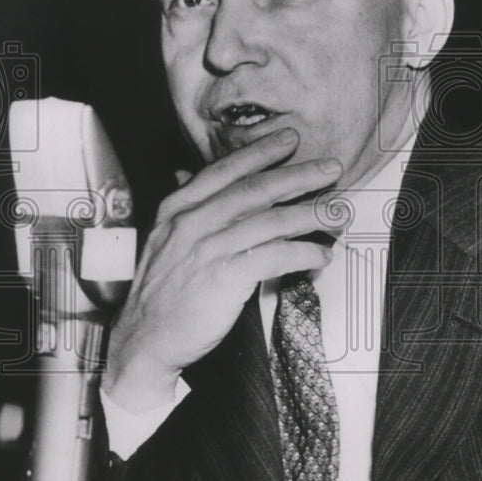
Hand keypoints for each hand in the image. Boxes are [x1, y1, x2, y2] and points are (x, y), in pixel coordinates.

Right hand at [103, 127, 339, 411]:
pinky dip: (302, 252)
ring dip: (311, 214)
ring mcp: (207, 250)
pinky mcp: (224, 280)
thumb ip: (185, 209)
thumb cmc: (161, 293)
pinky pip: (274, 257)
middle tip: (330, 167)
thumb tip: (187, 175)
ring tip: (337, 213)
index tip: (288, 140)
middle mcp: (192, 224)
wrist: (144, 340)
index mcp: (177, 209)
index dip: (260, 152)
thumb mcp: (164, 241)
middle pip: (255, 190)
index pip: (224, 170)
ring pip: (271, 221)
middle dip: (298, 175)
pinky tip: (320, 254)